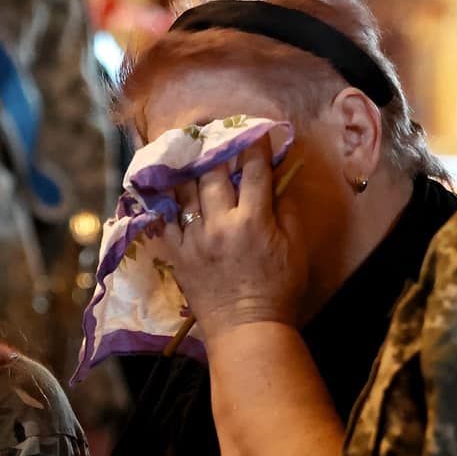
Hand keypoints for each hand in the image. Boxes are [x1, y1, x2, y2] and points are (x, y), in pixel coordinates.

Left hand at [159, 137, 308, 337]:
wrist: (248, 330)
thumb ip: (288, 211)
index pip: (253, 169)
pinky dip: (163, 198)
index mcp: (254, 220)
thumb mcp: (295, 249)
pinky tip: (160, 181)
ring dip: (185, 165)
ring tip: (182, 145)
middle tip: (209, 125)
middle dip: (212, 143)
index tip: (253, 129)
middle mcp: (221, 224)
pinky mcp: (177, 254)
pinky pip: (164, 218)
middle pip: (213, 171)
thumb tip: (280, 179)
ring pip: (185, 189)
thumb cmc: (278, 291)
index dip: (253, 144)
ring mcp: (194, 239)